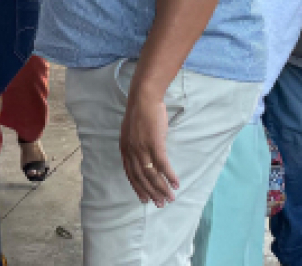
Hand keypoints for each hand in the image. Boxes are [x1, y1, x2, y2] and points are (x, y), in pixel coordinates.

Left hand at [120, 90, 178, 206]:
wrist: (143, 98)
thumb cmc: (140, 113)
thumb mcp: (131, 132)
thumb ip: (135, 146)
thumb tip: (143, 158)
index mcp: (125, 148)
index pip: (130, 173)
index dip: (137, 187)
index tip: (144, 199)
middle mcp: (132, 150)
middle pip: (141, 177)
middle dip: (151, 192)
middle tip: (160, 204)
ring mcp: (142, 147)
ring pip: (152, 174)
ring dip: (162, 188)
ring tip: (170, 198)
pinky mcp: (155, 143)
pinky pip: (163, 164)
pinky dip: (170, 176)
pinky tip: (176, 183)